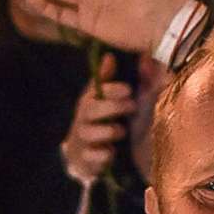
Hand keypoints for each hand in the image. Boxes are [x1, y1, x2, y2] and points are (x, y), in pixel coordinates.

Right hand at [62, 52, 134, 183]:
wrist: (81, 155)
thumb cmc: (100, 122)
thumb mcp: (107, 101)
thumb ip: (112, 81)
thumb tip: (111, 55)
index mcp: (90, 100)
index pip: (96, 90)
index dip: (112, 89)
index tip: (128, 89)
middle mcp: (83, 118)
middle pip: (91, 109)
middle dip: (113, 106)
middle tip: (132, 106)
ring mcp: (82, 138)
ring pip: (91, 132)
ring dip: (110, 131)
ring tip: (121, 131)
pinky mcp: (84, 158)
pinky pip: (93, 155)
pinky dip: (105, 154)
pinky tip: (112, 152)